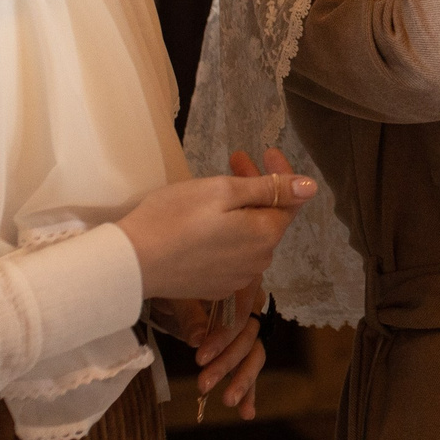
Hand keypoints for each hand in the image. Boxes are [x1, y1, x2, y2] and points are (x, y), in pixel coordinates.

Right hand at [116, 147, 309, 300]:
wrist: (131, 264)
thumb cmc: (174, 218)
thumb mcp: (222, 191)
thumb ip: (268, 189)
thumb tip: (309, 188)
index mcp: (265, 235)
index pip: (289, 201)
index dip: (280, 172)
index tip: (263, 151)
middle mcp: (259, 262)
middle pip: (269, 218)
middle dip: (259, 188)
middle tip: (235, 159)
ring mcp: (237, 278)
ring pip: (251, 237)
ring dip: (243, 210)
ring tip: (218, 189)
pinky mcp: (215, 287)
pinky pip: (234, 255)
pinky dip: (228, 234)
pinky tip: (207, 221)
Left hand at [148, 277, 269, 420]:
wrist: (172, 289)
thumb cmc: (176, 286)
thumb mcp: (178, 295)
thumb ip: (190, 315)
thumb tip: (197, 338)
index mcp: (242, 286)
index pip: (240, 316)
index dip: (223, 339)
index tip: (200, 358)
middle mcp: (252, 306)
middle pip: (248, 338)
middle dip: (227, 364)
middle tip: (203, 384)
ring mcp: (249, 327)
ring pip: (253, 355)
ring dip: (242, 380)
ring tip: (229, 402)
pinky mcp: (241, 346)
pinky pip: (248, 366)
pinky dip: (249, 390)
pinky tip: (247, 412)